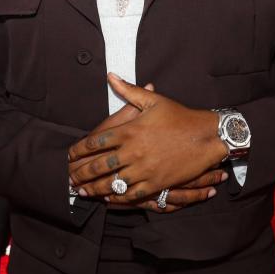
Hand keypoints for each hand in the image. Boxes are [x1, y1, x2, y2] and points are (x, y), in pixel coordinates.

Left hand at [68, 74, 227, 204]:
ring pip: (112, 182)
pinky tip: (108, 198)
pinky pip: (132, 194)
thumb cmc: (179, 116)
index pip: (96, 142)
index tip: (69, 155)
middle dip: (81, 173)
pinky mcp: (156, 183)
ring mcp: (144, 169)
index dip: (79, 150)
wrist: (206, 136)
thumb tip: (110, 76)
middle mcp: (133, 151)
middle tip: (68, 178)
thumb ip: (128, 90)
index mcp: (129, 130)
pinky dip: (117, 197)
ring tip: (82, 191)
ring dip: (94, 188)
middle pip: (99, 165)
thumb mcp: (153, 100)